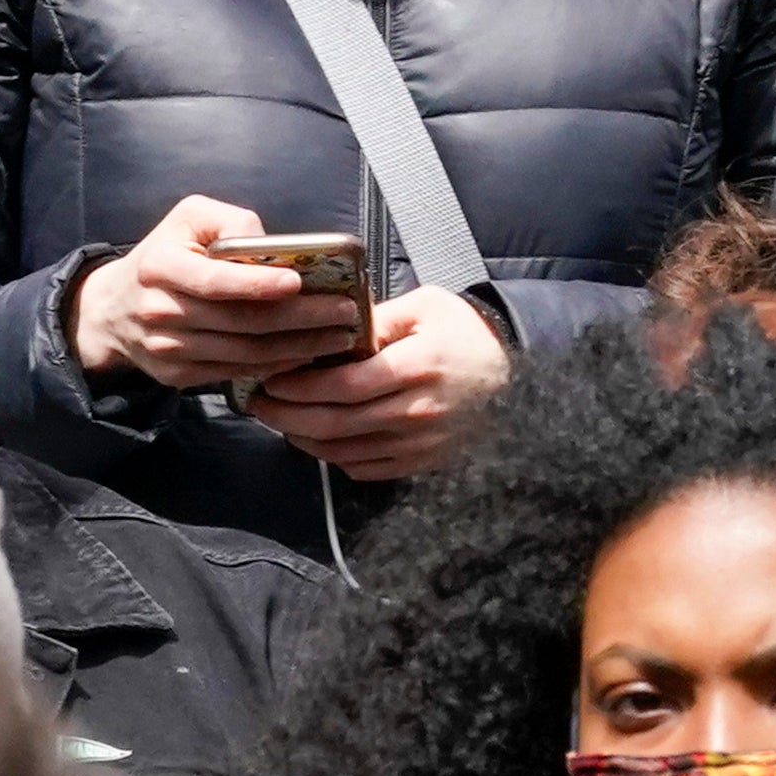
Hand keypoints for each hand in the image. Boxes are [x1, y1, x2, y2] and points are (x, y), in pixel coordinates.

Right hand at [69, 195, 328, 392]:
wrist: (112, 309)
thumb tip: (274, 246)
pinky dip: (276, 366)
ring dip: (299, 347)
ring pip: (245, 354)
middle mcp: (161, 312)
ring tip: (339, 335)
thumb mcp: (189, 219)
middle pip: (241, 322)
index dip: (258, 284)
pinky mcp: (178, 376)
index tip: (299, 283)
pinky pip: (236, 373)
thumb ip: (232, 223)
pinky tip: (307, 353)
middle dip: (301, 319)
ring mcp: (168, 350)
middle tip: (344, 313)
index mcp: (160, 267)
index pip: (216, 281)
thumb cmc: (165, 254)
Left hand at [247, 285, 514, 477]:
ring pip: (343, 452)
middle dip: (286, 416)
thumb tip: (329, 327)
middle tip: (260, 403)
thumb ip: (377, 317)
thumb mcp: (427, 306)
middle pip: (333, 424)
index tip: (270, 378)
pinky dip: (334, 457)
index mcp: (414, 367)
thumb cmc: (467, 334)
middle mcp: (415, 411)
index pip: (340, 386)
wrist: (515, 377)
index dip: (297, 387)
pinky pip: (365, 468)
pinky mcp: (422, 463)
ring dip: (303, 439)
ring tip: (281, 420)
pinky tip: (319, 439)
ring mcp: (419, 444)